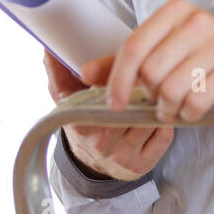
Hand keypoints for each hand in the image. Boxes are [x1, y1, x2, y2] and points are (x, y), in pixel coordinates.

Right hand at [43, 50, 173, 180]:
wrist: (89, 161)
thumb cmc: (82, 120)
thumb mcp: (65, 96)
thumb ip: (57, 70)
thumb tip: (49, 47)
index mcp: (82, 125)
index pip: (105, 97)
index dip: (120, 80)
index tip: (128, 67)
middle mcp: (102, 145)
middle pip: (131, 109)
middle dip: (142, 91)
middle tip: (149, 75)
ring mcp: (122, 158)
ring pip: (148, 121)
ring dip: (155, 104)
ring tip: (157, 91)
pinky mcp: (142, 166)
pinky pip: (163, 137)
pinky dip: (164, 123)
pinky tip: (158, 114)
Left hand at [82, 0, 213, 123]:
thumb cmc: (212, 56)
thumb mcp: (169, 48)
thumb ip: (129, 60)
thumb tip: (85, 72)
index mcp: (175, 12)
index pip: (133, 47)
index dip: (116, 80)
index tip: (113, 103)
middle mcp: (196, 22)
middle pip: (150, 73)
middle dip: (150, 97)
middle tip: (162, 102)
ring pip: (170, 89)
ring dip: (170, 109)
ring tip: (178, 107)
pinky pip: (196, 100)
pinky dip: (190, 113)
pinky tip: (195, 109)